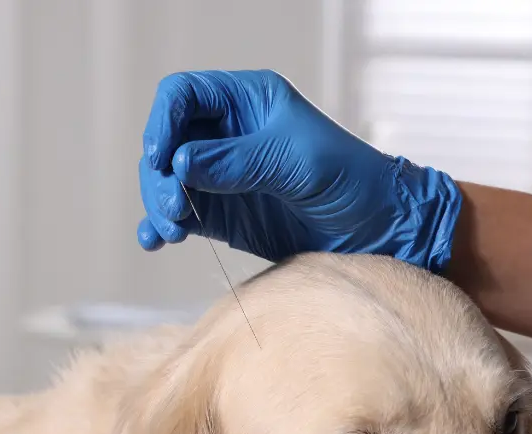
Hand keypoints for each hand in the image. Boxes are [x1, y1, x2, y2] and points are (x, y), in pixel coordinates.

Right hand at [137, 69, 462, 270]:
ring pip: (166, 181)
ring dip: (159, 204)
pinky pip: (179, 215)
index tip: (161, 157)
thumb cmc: (348, 179)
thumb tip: (178, 162)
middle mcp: (227, 133)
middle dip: (159, 175)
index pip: (184, 96)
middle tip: (174, 207)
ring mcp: (220, 174)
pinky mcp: (222, 213)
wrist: (376, 230)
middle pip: (166, 142)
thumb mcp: (293, 161)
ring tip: (171, 232)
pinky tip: (155, 240)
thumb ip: (235, 161)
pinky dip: (161, 226)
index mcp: (247, 100)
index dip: (163, 122)